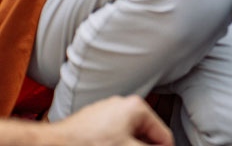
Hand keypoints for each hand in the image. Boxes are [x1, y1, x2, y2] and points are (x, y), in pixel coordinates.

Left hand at [49, 95, 172, 145]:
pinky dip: (113, 143)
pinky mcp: (93, 120)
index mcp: (136, 107)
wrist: (53, 145)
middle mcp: (123, 104)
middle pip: (144, 134)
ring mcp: (106, 111)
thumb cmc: (86, 144)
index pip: (163, 134)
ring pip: (127, 135)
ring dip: (127, 145)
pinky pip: (112, 134)